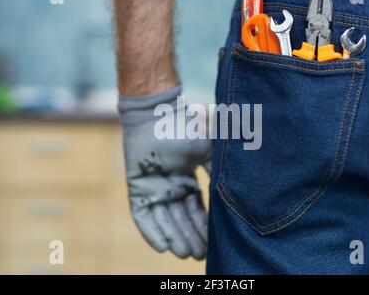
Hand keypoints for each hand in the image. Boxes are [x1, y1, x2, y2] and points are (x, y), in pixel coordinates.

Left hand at [119, 87, 210, 259]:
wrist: (157, 113)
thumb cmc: (183, 128)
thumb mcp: (206, 152)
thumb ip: (215, 171)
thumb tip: (231, 191)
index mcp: (186, 181)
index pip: (196, 209)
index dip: (203, 226)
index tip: (213, 242)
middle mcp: (170, 188)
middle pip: (180, 218)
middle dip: (190, 236)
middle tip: (200, 254)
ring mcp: (153, 189)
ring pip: (164, 219)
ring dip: (174, 237)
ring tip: (184, 253)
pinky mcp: (137, 188)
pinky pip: (142, 214)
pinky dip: (151, 230)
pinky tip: (162, 247)